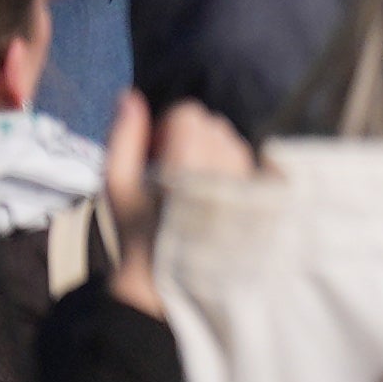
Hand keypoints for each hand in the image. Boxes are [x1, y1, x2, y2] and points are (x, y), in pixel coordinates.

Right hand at [98, 89, 257, 316]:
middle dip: (192, 141)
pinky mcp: (263, 202)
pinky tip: (218, 200)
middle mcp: (225, 168)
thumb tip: (130, 97)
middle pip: (213, 126)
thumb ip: (123, 138)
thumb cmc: (139, 234)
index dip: (168, 130)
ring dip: (214, 156)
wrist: (170, 284)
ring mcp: (248, 185)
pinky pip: (252, 167)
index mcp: (188, 161)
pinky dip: (235, 175)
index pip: (189, 113)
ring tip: (195, 189)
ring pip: (234, 145)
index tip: (158, 155)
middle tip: (174, 174)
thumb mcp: (118, 186)